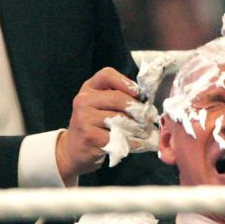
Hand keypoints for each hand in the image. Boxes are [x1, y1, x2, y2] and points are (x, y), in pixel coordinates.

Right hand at [56, 67, 139, 183]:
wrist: (74, 149)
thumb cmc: (94, 124)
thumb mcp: (101, 105)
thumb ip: (118, 96)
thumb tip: (146, 100)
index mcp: (89, 88)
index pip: (107, 75)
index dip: (126, 82)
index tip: (140, 94)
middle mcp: (84, 100)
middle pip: (118, 98)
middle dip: (138, 109)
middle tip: (150, 117)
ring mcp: (84, 119)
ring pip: (119, 119)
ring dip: (138, 127)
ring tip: (146, 131)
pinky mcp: (89, 137)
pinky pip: (117, 137)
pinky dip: (132, 142)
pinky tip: (139, 143)